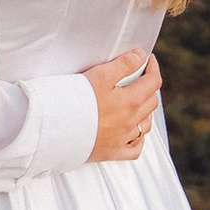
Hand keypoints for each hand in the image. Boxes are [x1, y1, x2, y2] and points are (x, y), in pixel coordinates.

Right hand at [86, 47, 160, 166]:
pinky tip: (134, 133)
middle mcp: (130, 122)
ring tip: (138, 101)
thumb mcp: (100, 76)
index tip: (147, 60)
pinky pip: (135, 148)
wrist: (57, 129)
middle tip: (141, 77)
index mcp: (131, 101)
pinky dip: (138, 139)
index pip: (153, 82)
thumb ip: (123, 65)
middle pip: (151, 102)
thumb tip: (140, 57)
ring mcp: (122, 139)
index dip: (152, 68)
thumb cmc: (75, 102)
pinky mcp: (111, 152)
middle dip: (149, 87)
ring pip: (145, 125)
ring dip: (146, 111)